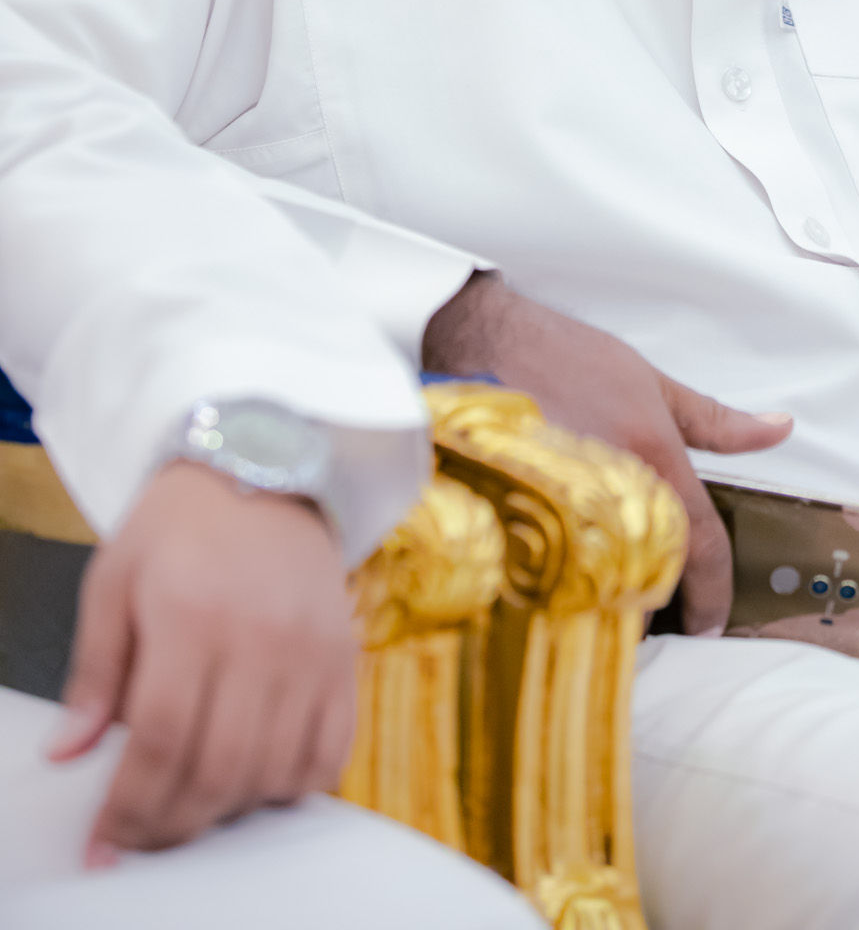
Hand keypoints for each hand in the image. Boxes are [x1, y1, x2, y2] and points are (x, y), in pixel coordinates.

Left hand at [50, 459, 356, 861]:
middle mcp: (258, 635)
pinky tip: (257, 779)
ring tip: (193, 806)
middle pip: (216, 767)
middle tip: (144, 834)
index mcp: (190, 611)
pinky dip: (293, 785)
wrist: (265, 466)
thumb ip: (92, 671)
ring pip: (272, 770)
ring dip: (228, 811)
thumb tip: (69, 753)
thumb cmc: (182, 523)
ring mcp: (311, 649)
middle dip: (171, 822)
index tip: (107, 837)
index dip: (129, 804)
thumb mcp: (114, 578)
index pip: (157, 737)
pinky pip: (329, 751)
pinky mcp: (345, 656)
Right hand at [423, 273, 791, 631]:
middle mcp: (612, 487)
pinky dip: (562, 594)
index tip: (710, 623)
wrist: (482, 339)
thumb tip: (779, 429)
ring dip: (608, 605)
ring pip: (600, 592)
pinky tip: (559, 589)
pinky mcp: (516, 519)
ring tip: (602, 598)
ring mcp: (562, 506)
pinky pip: (550, 581)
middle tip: (648, 608)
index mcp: (653, 457)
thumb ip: (716, 421)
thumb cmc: (567, 355)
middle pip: (650, 581)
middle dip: (654, 603)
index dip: (714, 595)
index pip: (701, 546)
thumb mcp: (651, 381)